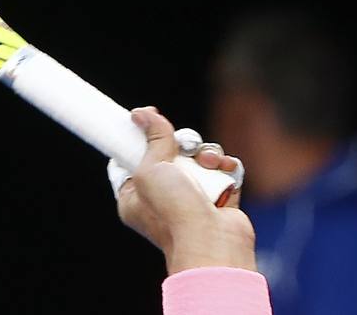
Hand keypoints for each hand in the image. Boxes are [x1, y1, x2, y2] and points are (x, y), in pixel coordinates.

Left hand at [117, 106, 255, 274]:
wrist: (213, 242)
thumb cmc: (173, 212)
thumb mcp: (151, 169)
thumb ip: (152, 138)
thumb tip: (143, 113)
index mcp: (136, 195)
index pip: (132, 158)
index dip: (140, 136)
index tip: (145, 119)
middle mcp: (163, 196)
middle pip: (169, 152)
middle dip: (180, 143)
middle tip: (182, 145)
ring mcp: (192, 198)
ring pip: (198, 158)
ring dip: (205, 154)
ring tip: (207, 162)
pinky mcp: (219, 198)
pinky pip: (221, 170)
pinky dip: (224, 166)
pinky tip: (224, 169)